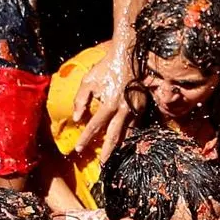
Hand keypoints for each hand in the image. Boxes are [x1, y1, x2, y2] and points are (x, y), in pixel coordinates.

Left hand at [71, 46, 132, 162]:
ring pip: (129, 132)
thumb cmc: (106, 67)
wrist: (128, 56)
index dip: (86, 139)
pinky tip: (126, 140)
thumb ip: (80, 101)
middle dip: (108, 152)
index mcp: (109, 104)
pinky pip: (137, 124)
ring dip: (121, 145)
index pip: (95, 127)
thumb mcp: (88, 81)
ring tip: (115, 156)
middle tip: (103, 164)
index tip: (78, 149)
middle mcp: (124, 109)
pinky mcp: (143, 105)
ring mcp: (136, 108)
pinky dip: (131, 134)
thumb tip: (76, 119)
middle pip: (115, 136)